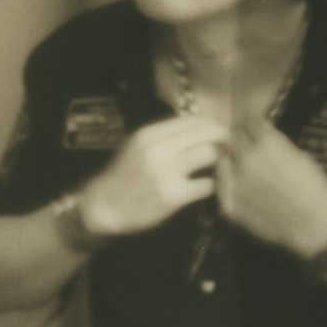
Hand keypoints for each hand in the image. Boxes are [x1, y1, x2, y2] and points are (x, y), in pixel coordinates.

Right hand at [80, 115, 226, 235]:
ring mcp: (166, 173)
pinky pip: (206, 185)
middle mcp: (158, 150)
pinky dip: (207, 186)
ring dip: (215, 162)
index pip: (191, 120)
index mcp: (148, 135)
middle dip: (219, 141)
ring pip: (209, 155)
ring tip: (208, 169)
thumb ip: (163, 136)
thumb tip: (200, 128)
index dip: (210, 126)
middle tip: (221, 149)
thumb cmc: (124, 177)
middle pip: (206, 134)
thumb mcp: (136, 146)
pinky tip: (198, 189)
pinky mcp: (174, 196)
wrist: (105, 206)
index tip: (215, 134)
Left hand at [216, 123, 326, 258]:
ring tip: (244, 169)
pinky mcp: (229, 206)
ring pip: (222, 164)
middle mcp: (245, 160)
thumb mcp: (300, 157)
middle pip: (231, 141)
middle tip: (247, 147)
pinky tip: (245, 190)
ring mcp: (234, 184)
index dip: (249, 122)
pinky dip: (230, 185)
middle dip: (239, 141)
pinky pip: (222, 188)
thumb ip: (275, 144)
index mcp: (265, 143)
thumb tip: (262, 136)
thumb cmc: (316, 191)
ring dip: (230, 162)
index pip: (247, 121)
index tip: (250, 124)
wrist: (316, 228)